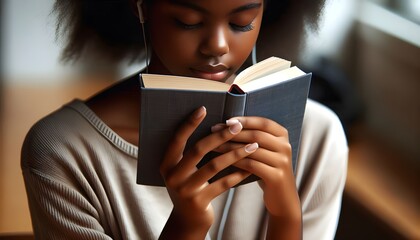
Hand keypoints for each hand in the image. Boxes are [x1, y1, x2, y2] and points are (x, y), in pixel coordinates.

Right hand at [159, 107, 258, 238]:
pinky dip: (237, 175)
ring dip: (235, 154)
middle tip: (237, 126)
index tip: (204, 108)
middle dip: (220, 136)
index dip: (190, 123)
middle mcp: (172, 175)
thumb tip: (214, 126)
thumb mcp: (183, 171)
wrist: (187, 220)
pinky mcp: (198, 202)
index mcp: (166, 163)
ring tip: (252, 146)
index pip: (178, 138)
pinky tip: (250, 168)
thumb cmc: (190, 187)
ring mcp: (184, 190)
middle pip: (198, 149)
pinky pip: (222, 184)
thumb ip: (190, 152)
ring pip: (213, 166)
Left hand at [212, 116, 301, 238]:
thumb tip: (228, 124)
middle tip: (214, 131)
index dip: (244, 120)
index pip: (262, 122)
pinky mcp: (276, 176)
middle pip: (256, 135)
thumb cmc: (267, 170)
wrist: (283, 198)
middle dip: (233, 132)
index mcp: (283, 135)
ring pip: (251, 150)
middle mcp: (285, 146)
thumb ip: (254, 137)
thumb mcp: (265, 151)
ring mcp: (282, 161)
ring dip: (230, 147)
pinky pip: (251, 165)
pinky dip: (235, 161)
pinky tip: (222, 161)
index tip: (226, 121)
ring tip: (214, 146)